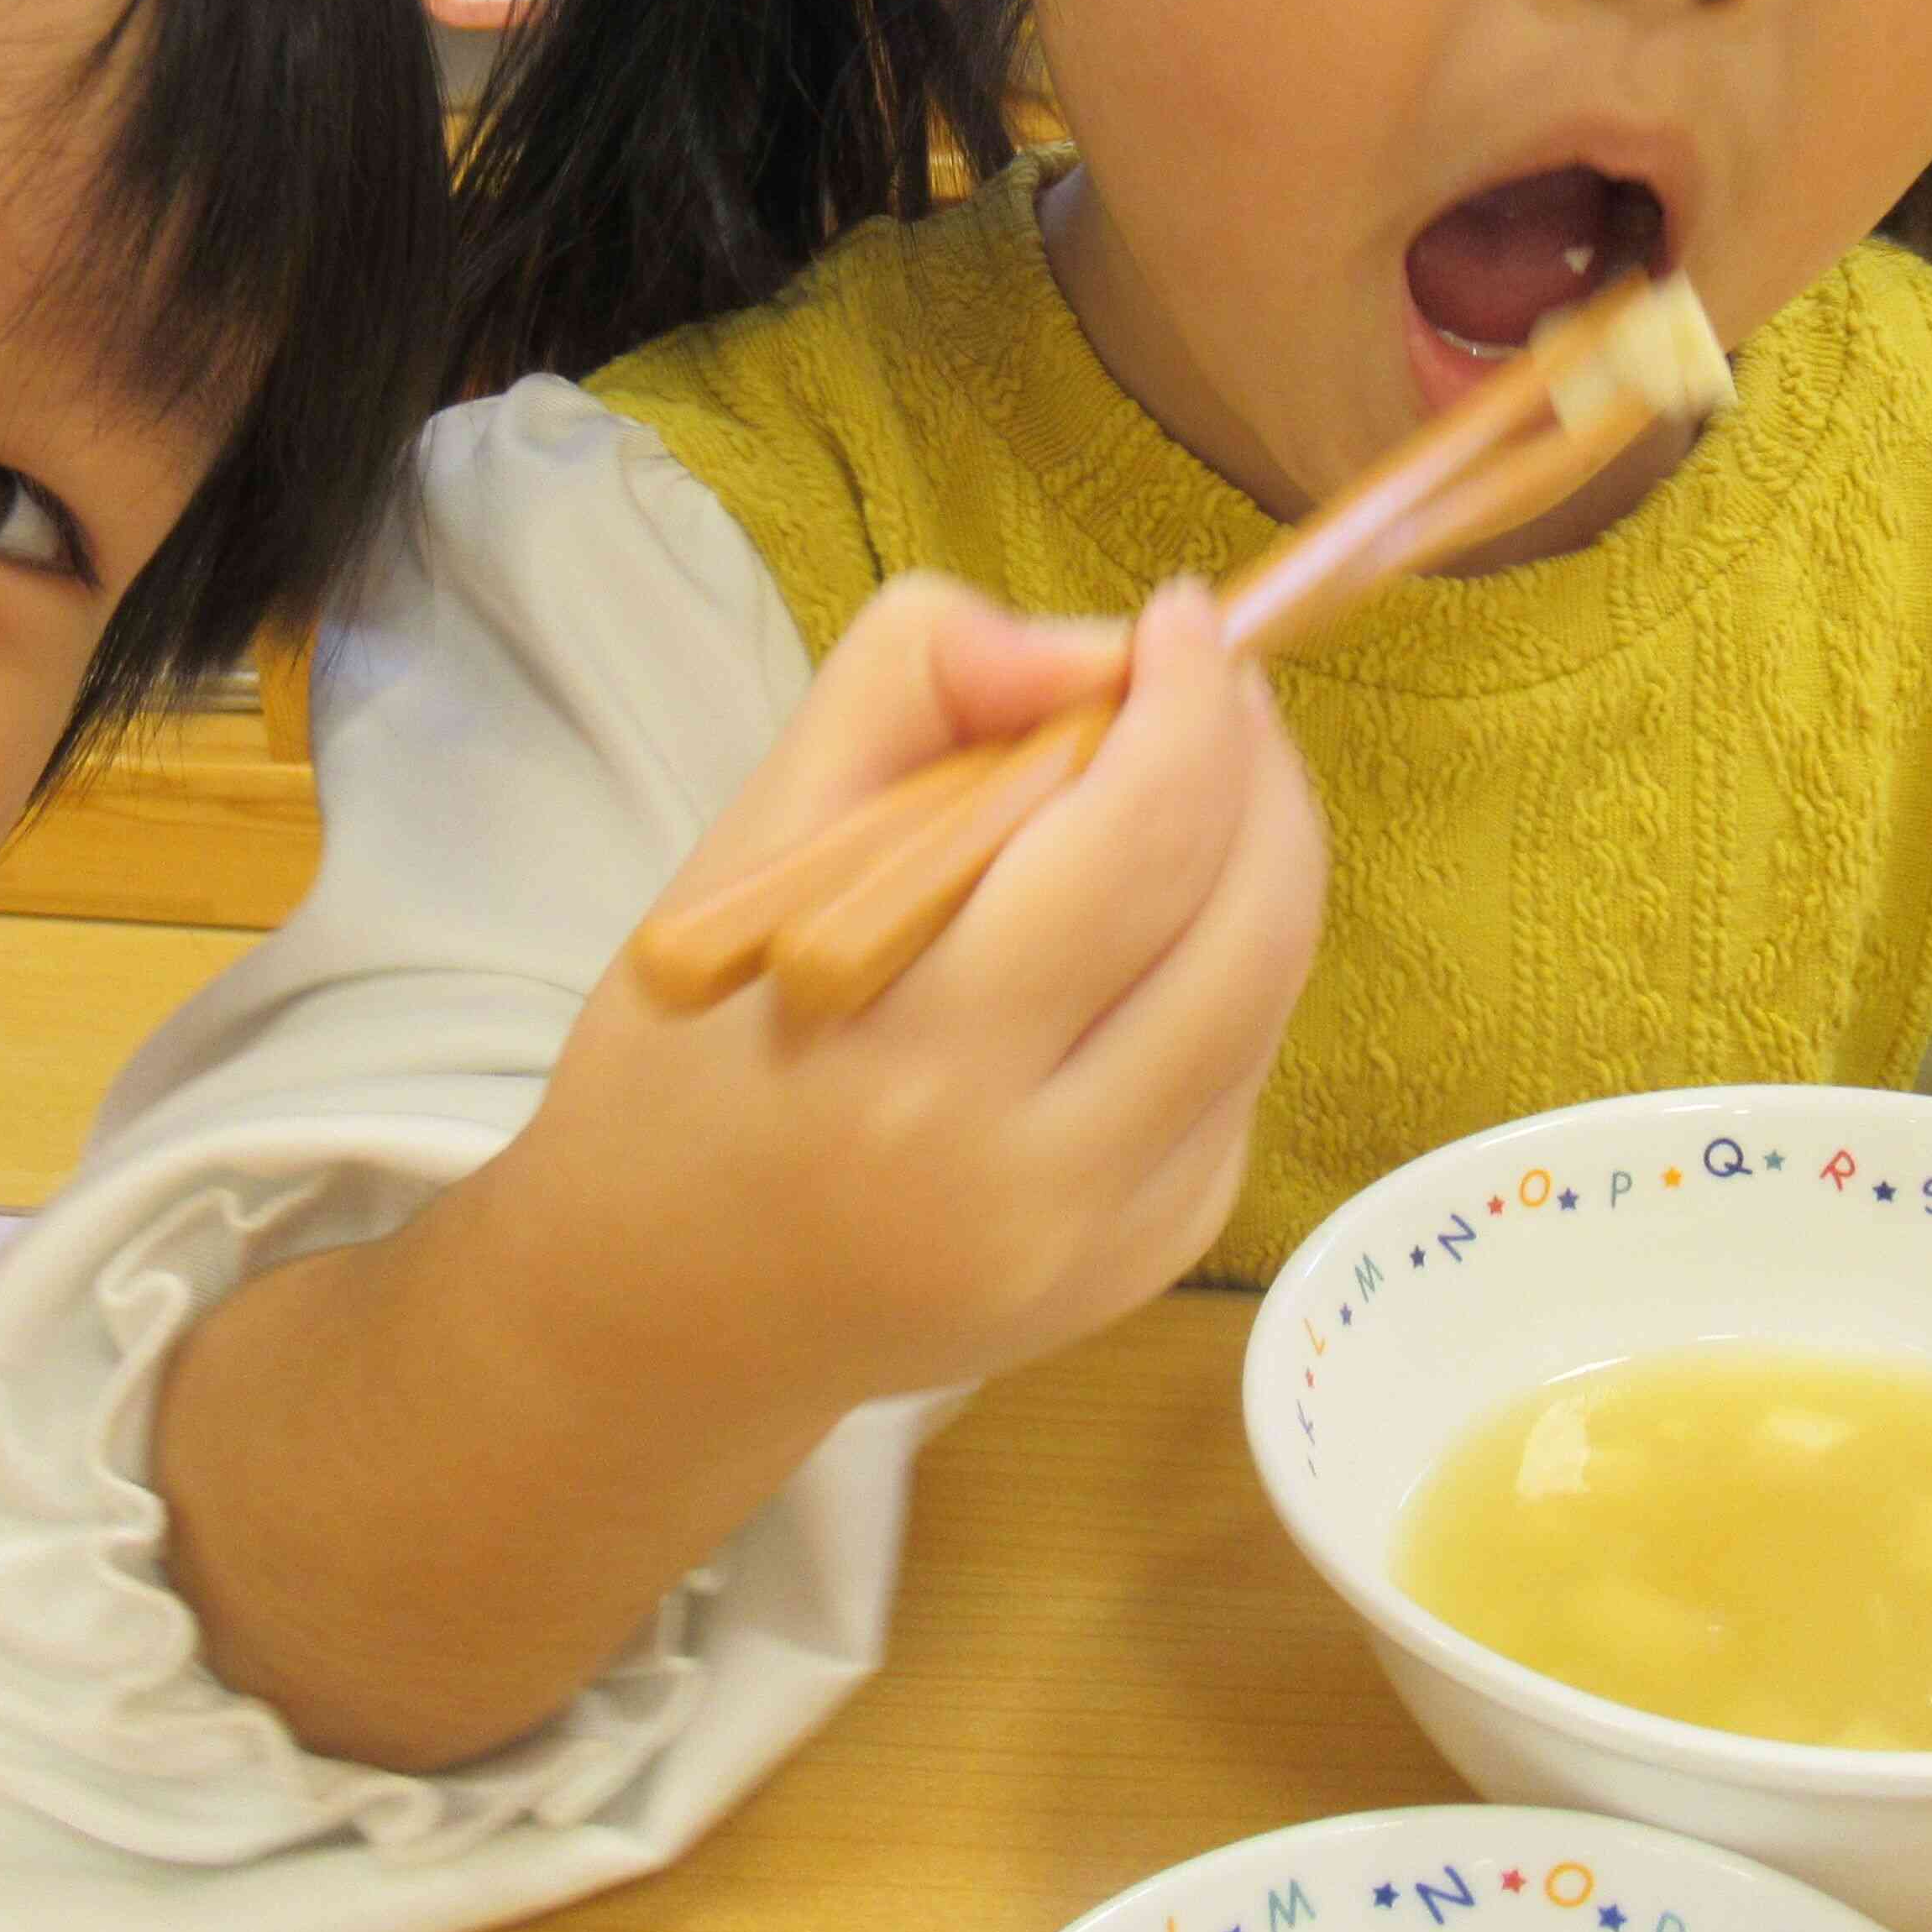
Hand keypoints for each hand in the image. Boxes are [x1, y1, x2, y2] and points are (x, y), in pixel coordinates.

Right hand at [493, 569, 1326, 1420]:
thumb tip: (1091, 655)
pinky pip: (1240, 1075)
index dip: (1185, 702)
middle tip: (1209, 687)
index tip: (1177, 618)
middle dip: (1254, 769)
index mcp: (911, 1060)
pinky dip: (1225, 973)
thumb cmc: (688, 1061)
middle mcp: (1034, 1175)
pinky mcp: (1151, 1264)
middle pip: (1247, 923)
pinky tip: (1145, 938)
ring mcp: (1110, 1239)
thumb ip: (913, 689)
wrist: (662, 1313)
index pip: (1135, 843)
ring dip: (1262, 859)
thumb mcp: (745, 843)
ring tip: (1196, 782)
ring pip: (1269, 995)